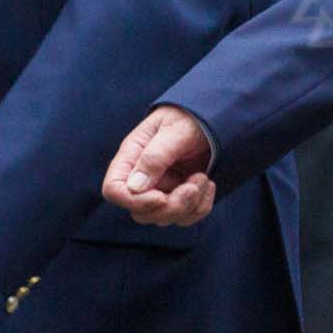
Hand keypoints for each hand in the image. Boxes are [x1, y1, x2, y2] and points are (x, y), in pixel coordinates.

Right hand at [101, 106, 217, 225]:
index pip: (114, 190)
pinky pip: (185, 217)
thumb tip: (134, 187)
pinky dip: (201, 207)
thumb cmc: (192, 116)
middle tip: (194, 186)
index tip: (161, 197)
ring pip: (164, 218)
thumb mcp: (176, 130)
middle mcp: (143, 177)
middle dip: (170, 207)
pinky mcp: (181, 195)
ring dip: (189, 205)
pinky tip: (209, 184)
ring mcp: (162, 188)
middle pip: (140, 212)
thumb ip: (156, 156)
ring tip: (203, 178)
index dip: (134, 201)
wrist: (218, 114)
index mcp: (133, 156)